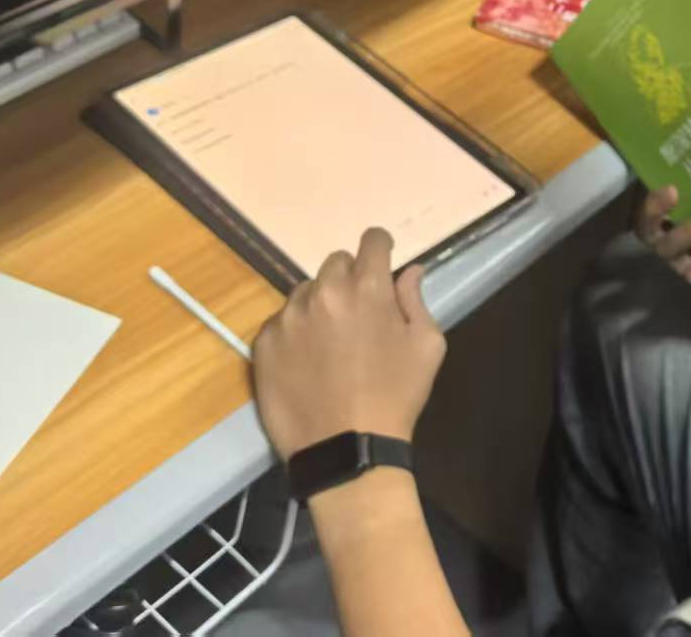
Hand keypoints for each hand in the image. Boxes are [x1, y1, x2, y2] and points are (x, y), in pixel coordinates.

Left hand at [252, 228, 445, 457]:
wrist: (347, 451)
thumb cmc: (396, 397)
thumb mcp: (427, 347)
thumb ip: (416, 300)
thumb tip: (409, 270)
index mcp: (367, 288)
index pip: (371, 240)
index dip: (380, 248)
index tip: (382, 261)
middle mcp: (323, 292)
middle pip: (336, 262)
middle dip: (350, 279)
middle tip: (358, 311)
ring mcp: (289, 316)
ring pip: (305, 292)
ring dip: (320, 304)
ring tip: (329, 342)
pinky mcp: (264, 342)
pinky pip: (281, 321)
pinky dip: (294, 332)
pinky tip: (307, 361)